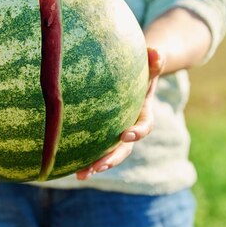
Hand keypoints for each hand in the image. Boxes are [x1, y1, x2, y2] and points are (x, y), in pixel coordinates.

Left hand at [75, 47, 163, 180]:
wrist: (135, 78)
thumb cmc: (141, 69)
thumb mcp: (150, 65)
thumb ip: (156, 60)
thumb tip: (157, 52)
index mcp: (143, 115)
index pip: (145, 126)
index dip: (138, 132)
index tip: (126, 134)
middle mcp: (131, 129)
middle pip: (125, 149)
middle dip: (113, 159)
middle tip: (100, 166)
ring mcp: (117, 136)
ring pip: (109, 155)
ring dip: (97, 166)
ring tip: (82, 175)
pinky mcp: (103, 136)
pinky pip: (95, 150)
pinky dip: (84, 159)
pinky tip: (69, 168)